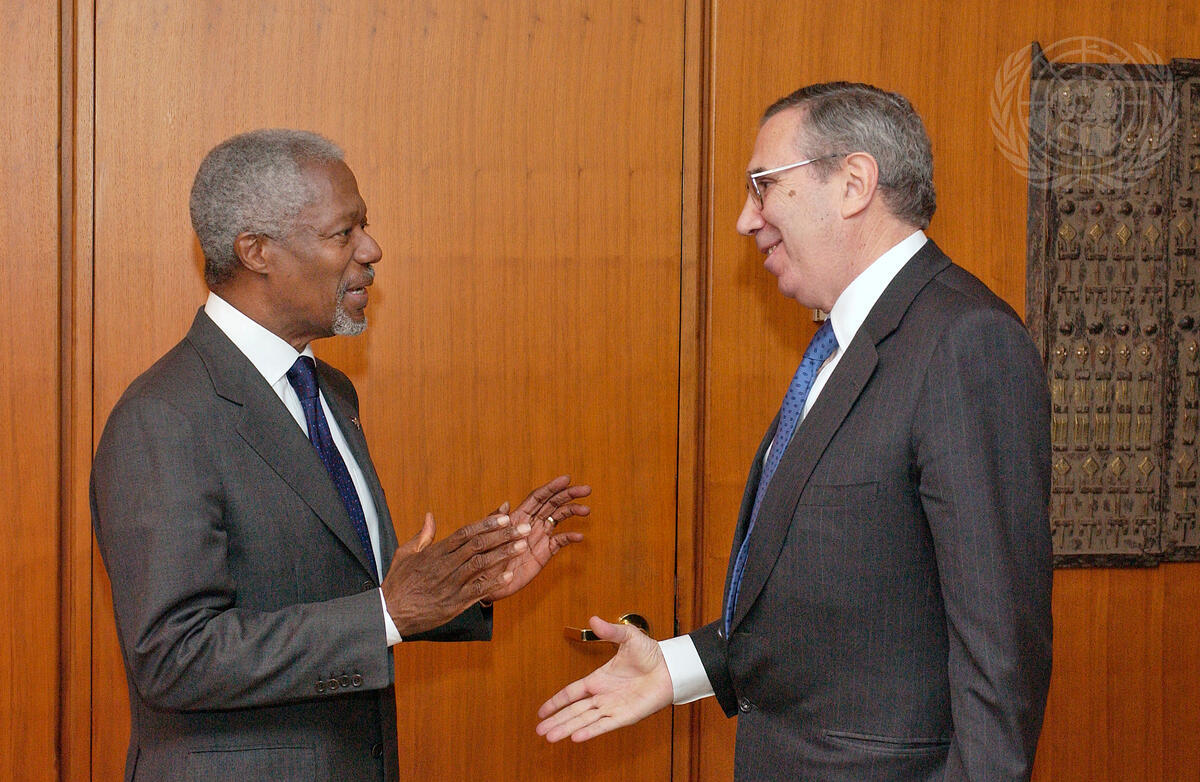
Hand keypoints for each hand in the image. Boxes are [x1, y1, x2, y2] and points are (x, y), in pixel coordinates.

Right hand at [381, 511, 529, 636]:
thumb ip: (422, 535)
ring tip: (522, 546)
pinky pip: (476, 590)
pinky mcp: (453, 603)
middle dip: (503, 535)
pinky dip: (492, 582)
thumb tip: (429, 516)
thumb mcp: (405, 554)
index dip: (486, 523)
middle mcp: (445, 565)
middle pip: (478, 545)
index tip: (504, 515)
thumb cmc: (398, 583)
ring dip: (503, 554)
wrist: (388, 613)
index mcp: (435, 552)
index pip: (465, 532)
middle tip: (524, 527)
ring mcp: (450, 584)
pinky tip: (509, 575)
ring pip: (480, 564)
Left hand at [484, 475, 589, 601]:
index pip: (538, 497)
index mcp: (517, 516)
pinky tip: (579, 537)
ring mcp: (538, 537)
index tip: (567, 479)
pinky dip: (570, 538)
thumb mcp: (485, 538)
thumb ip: (495, 521)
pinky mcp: (543, 553)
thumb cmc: (481, 559)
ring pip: (559, 518)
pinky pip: (559, 542)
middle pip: (552, 504)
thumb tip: (506, 504)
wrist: (484, 584)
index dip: (552, 487)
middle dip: (569, 494)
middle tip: (587, 489)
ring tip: (586, 510)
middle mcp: (530, 524)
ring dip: (572, 512)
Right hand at [535, 616, 672, 741]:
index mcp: (599, 679)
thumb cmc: (651, 653)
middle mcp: (603, 695)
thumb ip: (610, 631)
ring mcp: (613, 707)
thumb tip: (594, 619)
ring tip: (550, 737)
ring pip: (584, 720)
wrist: (671, 668)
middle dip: (556, 720)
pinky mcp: (625, 716)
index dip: (556, 702)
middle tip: (539, 731)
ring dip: (567, 728)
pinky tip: (576, 738)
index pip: (571, 693)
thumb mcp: (628, 637)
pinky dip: (590, 732)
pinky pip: (604, 725)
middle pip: (574, 711)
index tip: (541, 712)